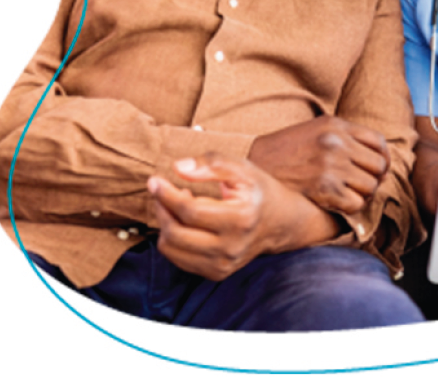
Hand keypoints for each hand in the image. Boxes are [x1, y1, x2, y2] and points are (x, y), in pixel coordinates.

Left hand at [147, 154, 324, 280]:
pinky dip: (173, 239)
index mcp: (241, 218)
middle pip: (176, 233)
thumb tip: (178, 167)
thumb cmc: (259, 191)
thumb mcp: (242, 169)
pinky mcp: (217, 273)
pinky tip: (184, 222)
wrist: (281, 222)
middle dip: (161, 208)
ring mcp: (224, 264)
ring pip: (172, 249)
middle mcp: (232, 246)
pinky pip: (178, 259)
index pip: (190, 211)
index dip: (167, 194)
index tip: (155, 180)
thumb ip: (211, 164)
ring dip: (165, 224)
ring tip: (174, 205)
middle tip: (162, 191)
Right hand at [248, 116, 389, 214]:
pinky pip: (356, 204)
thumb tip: (378, 158)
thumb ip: (343, 136)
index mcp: (336, 125)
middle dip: (374, 178)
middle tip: (362, 185)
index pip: (378, 142)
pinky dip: (351, 207)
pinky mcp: (324, 189)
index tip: (378, 169)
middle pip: (378, 166)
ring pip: (370, 186)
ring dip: (363, 194)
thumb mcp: (314, 129)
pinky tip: (339, 203)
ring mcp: (331, 165)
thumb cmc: (285, 150)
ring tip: (349, 194)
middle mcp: (337, 143)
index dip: (383, 158)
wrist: (255, 166)